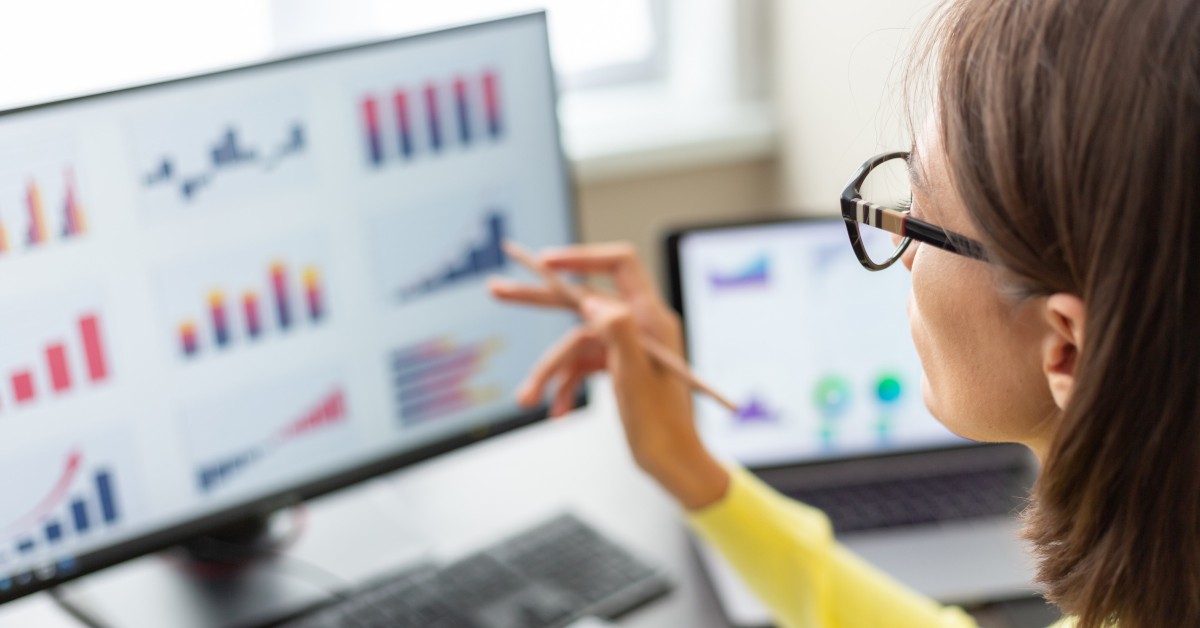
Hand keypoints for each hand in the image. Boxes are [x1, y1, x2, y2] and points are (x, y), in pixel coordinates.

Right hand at [488, 243, 728, 509]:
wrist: (672, 463)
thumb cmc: (662, 426)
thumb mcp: (636, 378)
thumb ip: (618, 332)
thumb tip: (592, 302)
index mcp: (651, 319)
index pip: (620, 265)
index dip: (582, 257)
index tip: (545, 263)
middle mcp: (638, 326)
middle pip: (583, 300)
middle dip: (539, 300)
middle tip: (496, 290)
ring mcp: (626, 347)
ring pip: (574, 344)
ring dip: (549, 372)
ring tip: (526, 399)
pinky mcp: (616, 367)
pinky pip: (580, 366)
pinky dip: (564, 386)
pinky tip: (556, 410)